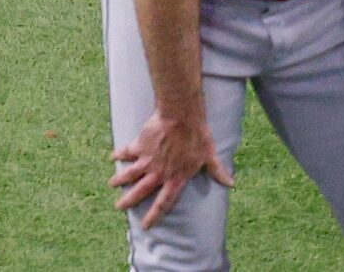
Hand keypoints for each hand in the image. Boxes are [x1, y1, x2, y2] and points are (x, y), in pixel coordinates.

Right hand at [112, 109, 231, 227]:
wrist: (180, 117)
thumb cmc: (197, 137)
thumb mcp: (209, 156)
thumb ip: (217, 171)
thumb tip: (231, 183)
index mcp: (175, 179)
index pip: (164, 203)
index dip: (154, 215)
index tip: (145, 226)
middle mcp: (159, 173)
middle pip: (140, 192)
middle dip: (128, 201)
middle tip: (118, 207)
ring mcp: (147, 160)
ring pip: (130, 174)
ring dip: (120, 180)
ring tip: (111, 184)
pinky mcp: (140, 145)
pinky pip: (126, 152)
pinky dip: (118, 154)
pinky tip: (112, 156)